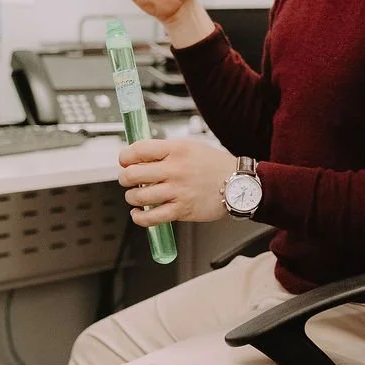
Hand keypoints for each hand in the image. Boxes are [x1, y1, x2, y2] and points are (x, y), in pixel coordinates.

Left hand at [116, 137, 239, 225]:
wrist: (239, 184)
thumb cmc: (214, 165)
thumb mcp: (190, 147)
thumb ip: (165, 151)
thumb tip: (137, 156)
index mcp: (176, 150)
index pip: (138, 150)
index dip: (125, 156)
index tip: (124, 161)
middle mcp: (175, 169)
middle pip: (133, 174)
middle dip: (124, 178)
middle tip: (127, 179)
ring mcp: (178, 191)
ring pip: (138, 196)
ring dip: (131, 197)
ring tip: (135, 196)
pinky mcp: (181, 210)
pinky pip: (151, 218)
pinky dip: (139, 217)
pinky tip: (138, 213)